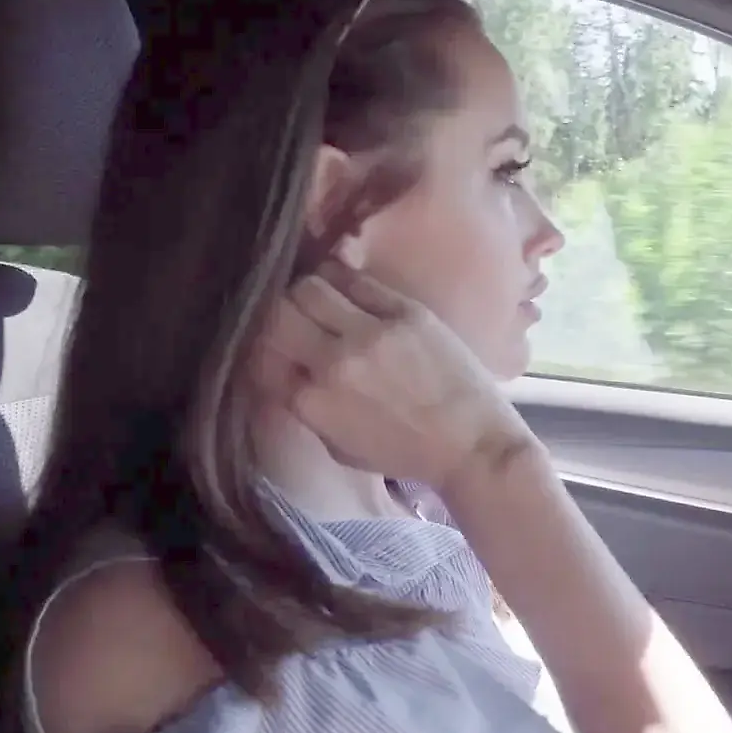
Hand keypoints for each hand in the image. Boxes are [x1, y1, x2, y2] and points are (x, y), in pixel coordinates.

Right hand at [253, 271, 532, 489]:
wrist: (471, 444)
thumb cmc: (405, 453)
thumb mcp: (340, 447)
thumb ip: (308, 407)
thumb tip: (286, 370)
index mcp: (312, 404)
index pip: (259, 357)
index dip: (259, 348)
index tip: (270, 345)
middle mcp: (333, 364)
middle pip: (276, 314)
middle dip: (276, 314)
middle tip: (291, 317)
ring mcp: (370, 334)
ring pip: (309, 286)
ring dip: (307, 291)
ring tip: (319, 301)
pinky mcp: (405, 312)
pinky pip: (355, 279)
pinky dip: (341, 279)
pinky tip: (344, 287)